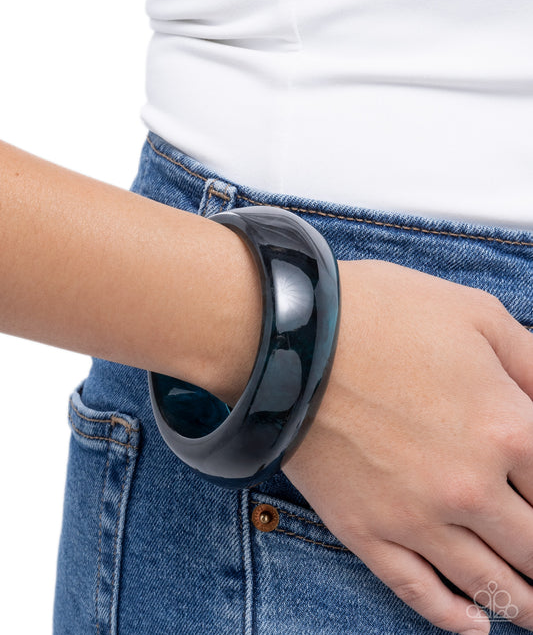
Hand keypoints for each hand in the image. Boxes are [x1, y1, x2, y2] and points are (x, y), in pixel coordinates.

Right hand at [282, 258, 532, 633]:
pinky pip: (417, 591)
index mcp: (507, 429)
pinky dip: (454, 617)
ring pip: (487, 582)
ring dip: (525, 603)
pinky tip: (476, 625)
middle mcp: (470, 488)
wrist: (291, 338)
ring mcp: (415, 517)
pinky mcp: (365, 530)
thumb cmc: (383, 315)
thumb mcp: (476, 315)